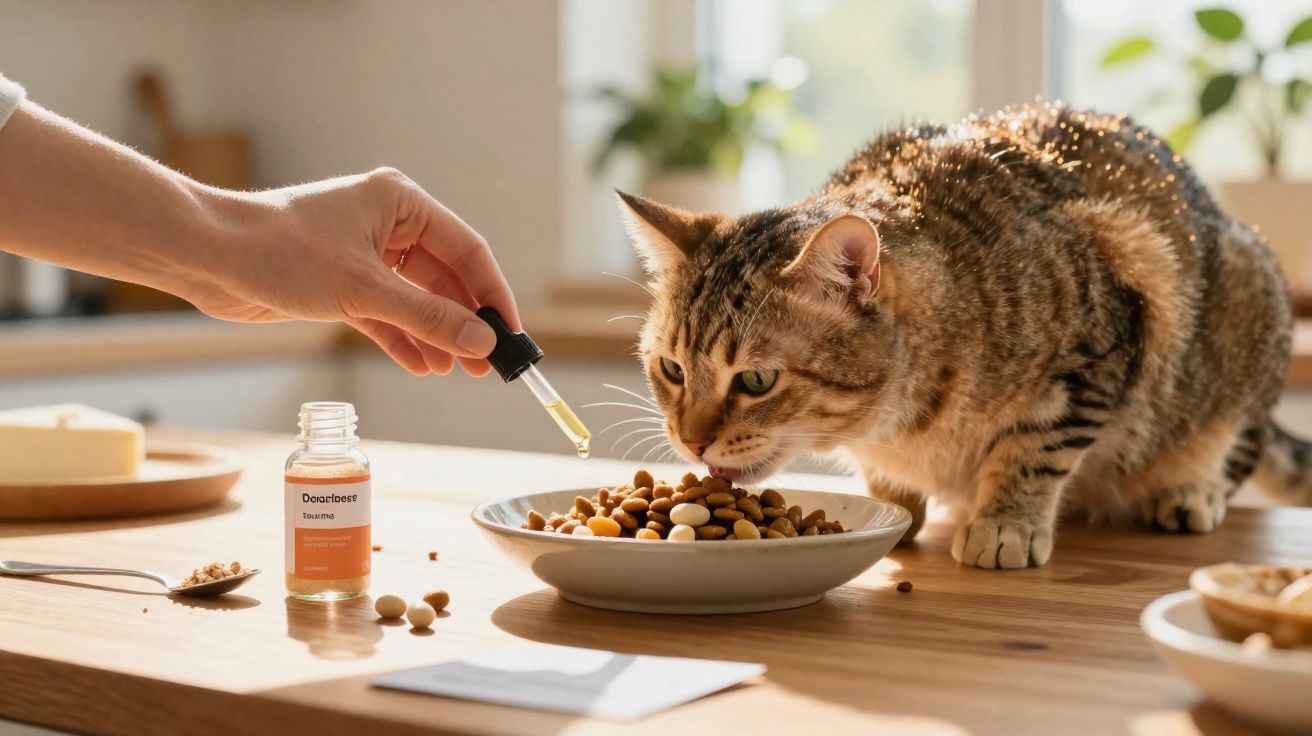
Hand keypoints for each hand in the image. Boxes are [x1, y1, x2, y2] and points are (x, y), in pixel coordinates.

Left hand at [191, 168, 520, 376]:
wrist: (208, 256)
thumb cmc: (281, 251)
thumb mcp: (365, 290)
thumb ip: (428, 318)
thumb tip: (482, 343)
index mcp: (400, 203)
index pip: (467, 250)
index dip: (493, 295)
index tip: (511, 335)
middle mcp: (387, 225)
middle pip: (444, 279)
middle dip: (464, 322)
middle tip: (488, 364)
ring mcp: (364, 256)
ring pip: (416, 300)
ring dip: (435, 336)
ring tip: (456, 371)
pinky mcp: (341, 284)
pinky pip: (387, 315)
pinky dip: (404, 340)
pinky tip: (423, 366)